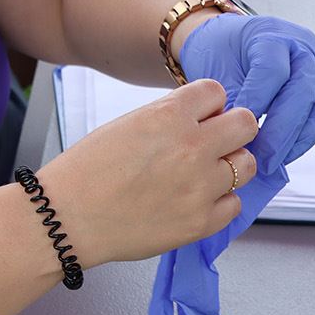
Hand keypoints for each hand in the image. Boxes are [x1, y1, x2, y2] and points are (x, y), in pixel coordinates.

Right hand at [38, 79, 257, 267]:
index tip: (202, 115)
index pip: (217, 92)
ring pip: (246, 165)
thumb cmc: (87, 171)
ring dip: (229, 166)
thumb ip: (169, 117)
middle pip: (246, 125)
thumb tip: (201, 117)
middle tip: (215, 142)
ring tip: (201, 174)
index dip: (208, 105)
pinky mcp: (202, 222)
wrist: (68, 217)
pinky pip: (234, 203)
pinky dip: (218, 201)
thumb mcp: (127, 125)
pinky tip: (192, 199)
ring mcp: (201, 186)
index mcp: (168, 116)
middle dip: (231, 130)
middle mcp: (192, 147)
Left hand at [178, 14, 314, 173]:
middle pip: (304, 90)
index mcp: (270, 35)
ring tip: (279, 159)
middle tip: (262, 159)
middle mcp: (302, 46)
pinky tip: (299, 145)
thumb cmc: (220, 54)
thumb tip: (241, 146)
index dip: (258, 102)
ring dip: (305, 137)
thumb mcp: (214, 71)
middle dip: (283, 132)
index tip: (240, 129)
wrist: (231, 42)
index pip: (273, 71)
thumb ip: (229, 103)